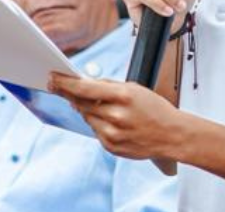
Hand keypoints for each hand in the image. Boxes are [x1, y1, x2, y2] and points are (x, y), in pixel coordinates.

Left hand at [50, 73, 186, 159]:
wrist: (171, 135)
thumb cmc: (154, 109)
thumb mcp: (134, 89)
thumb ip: (107, 87)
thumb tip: (81, 86)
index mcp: (123, 96)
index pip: (84, 88)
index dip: (65, 83)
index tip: (52, 78)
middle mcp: (115, 116)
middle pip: (80, 103)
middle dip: (70, 95)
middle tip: (57, 86)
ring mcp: (112, 133)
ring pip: (86, 117)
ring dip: (88, 110)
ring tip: (103, 106)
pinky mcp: (111, 146)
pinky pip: (95, 131)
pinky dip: (99, 124)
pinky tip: (112, 121)